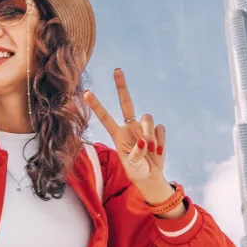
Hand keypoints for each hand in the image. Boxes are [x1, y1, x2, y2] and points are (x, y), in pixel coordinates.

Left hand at [83, 68, 174, 205]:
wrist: (151, 176)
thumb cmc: (137, 171)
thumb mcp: (133, 166)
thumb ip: (136, 154)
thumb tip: (143, 141)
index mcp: (117, 134)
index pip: (105, 117)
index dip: (96, 105)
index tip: (86, 92)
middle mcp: (129, 126)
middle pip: (126, 102)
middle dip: (122, 86)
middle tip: (117, 70)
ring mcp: (143, 127)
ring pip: (148, 118)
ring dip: (149, 133)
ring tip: (150, 150)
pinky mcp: (157, 131)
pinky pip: (160, 129)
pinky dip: (160, 141)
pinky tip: (157, 150)